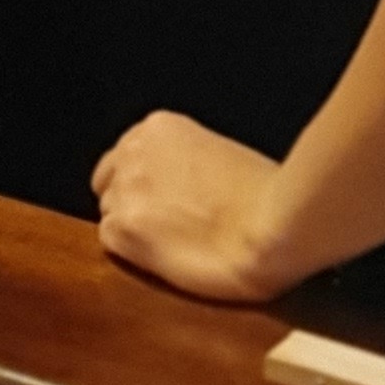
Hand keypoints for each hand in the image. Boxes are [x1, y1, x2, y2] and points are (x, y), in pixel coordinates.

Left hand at [93, 112, 294, 300]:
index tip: (164, 199)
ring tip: (175, 244)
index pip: (125, 154)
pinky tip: (167, 257)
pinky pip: (109, 242)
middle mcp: (135, 151)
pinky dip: (132, 254)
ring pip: (109, 212)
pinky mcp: (124, 228)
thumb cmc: (267, 195)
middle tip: (169, 225)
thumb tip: (180, 185)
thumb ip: (187, 162)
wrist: (274, 226)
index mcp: (160, 127)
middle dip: (133, 202)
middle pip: (109, 182)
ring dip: (134, 229)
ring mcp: (126, 189)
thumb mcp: (221, 154)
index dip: (145, 182)